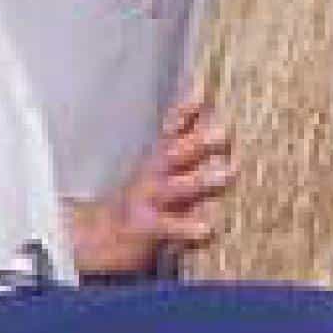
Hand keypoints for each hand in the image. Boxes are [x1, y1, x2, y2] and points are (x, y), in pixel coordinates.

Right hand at [78, 89, 233, 278]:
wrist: (102, 240)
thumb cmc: (145, 199)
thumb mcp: (160, 165)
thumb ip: (183, 136)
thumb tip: (204, 98)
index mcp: (157, 157)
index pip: (172, 128)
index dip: (185, 111)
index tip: (201, 93)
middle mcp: (152, 175)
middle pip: (176, 152)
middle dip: (200, 141)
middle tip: (225, 132)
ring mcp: (149, 201)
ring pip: (178, 188)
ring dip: (203, 179)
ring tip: (230, 172)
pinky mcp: (148, 230)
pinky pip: (172, 228)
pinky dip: (190, 228)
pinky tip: (210, 229)